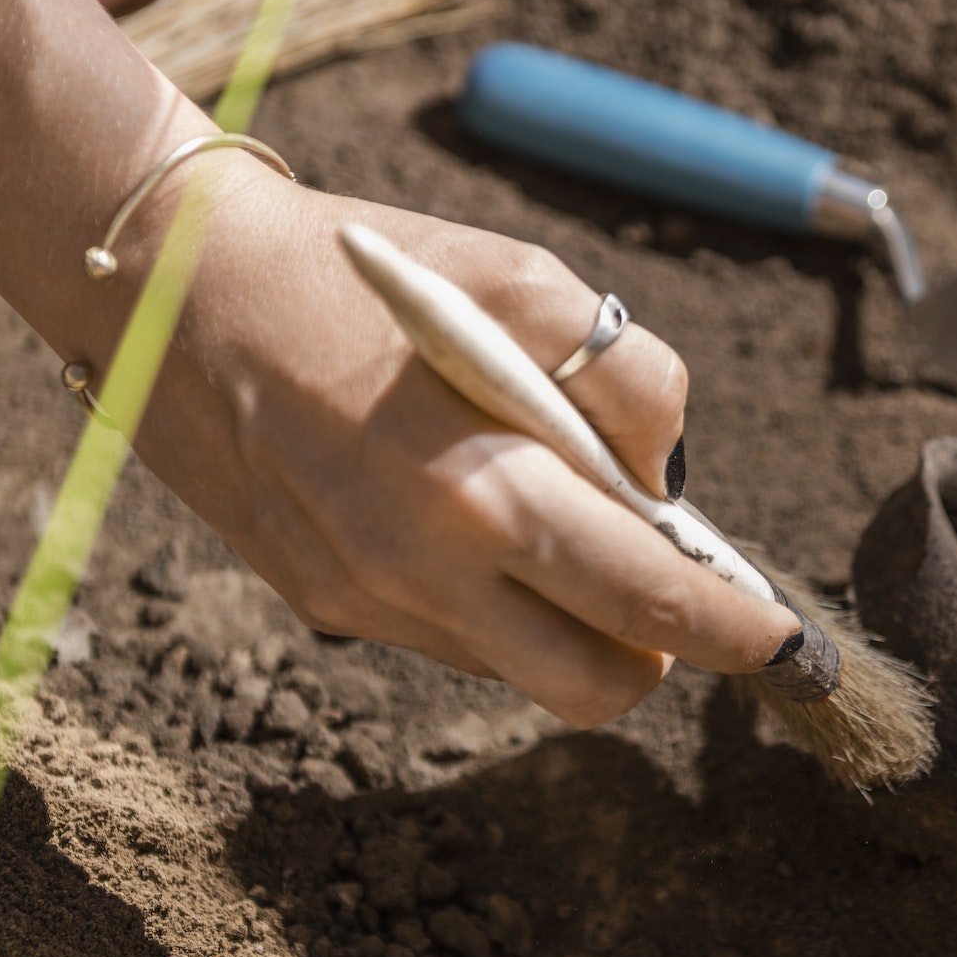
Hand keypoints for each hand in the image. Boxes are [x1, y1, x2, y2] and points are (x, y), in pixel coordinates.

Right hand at [128, 161, 798, 726]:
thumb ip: (625, 383)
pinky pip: (451, 637)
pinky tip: (461, 510)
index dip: (737, 632)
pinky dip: (494, 597)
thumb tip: (664, 485)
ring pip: (522, 668)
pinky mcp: (323, 604)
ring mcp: (364, 603)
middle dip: (660, 652)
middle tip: (666, 578)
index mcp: (481, 487)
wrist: (169, 287)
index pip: (649, 603)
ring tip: (545, 511)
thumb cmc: (364, 270)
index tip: (788, 644)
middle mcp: (419, 573)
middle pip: (596, 686)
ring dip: (569, 619)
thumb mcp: (519, 278)